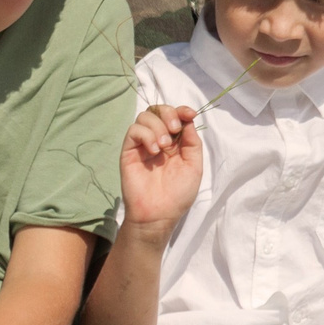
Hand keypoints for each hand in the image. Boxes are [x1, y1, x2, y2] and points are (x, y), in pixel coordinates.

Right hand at [120, 103, 203, 226]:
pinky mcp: (128, 152)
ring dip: (157, 127)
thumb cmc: (178, 195)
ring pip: (144, 117)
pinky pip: (133, 131)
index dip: (181, 110)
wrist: (159, 214)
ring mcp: (142, 145)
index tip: (190, 114)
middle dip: (169, 114)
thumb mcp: (194, 166)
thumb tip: (188, 120)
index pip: (174, 116)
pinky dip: (146, 135)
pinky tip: (154, 151)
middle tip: (174, 130)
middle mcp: (158, 140)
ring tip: (163, 147)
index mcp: (175, 143)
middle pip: (158, 111)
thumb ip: (192, 142)